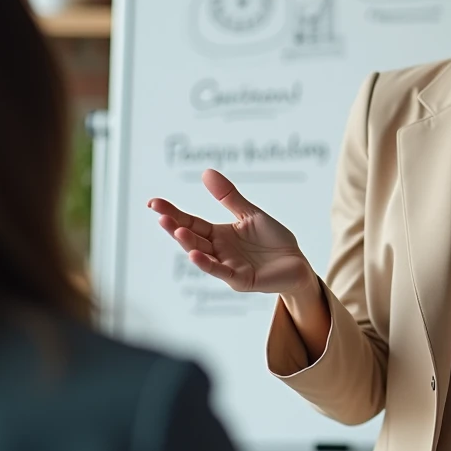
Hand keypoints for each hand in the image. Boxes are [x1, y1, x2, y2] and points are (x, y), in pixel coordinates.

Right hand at [148, 169, 313, 295]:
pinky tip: (194, 255)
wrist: (297, 262)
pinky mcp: (240, 279)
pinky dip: (207, 264)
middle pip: (191, 237)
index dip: (172, 213)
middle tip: (160, 213)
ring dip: (188, 243)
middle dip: (174, 226)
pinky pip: (221, 271)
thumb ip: (229, 197)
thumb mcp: (250, 214)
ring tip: (176, 230)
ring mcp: (227, 266)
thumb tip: (206, 171)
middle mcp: (218, 250)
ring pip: (202, 254)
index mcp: (219, 234)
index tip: (153, 202)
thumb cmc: (273, 240)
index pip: (190, 222)